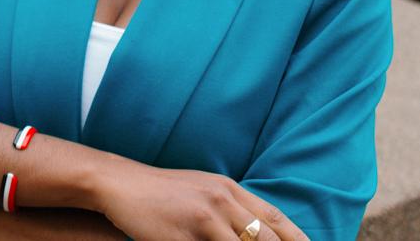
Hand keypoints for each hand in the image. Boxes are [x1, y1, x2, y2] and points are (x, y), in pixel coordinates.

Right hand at [95, 163, 307, 240]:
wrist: (121, 184)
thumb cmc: (164, 192)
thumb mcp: (204, 190)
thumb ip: (231, 206)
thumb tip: (258, 230)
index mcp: (229, 189)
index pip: (275, 219)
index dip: (298, 240)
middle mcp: (220, 201)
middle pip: (265, 239)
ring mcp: (201, 219)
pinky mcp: (179, 237)